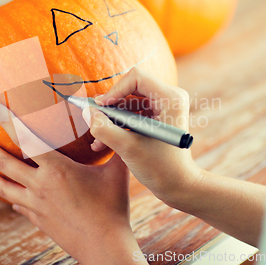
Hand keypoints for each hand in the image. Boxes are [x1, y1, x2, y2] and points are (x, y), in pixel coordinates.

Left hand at [0, 102, 146, 264]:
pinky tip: (10, 201)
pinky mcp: (39, 220)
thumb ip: (117, 147)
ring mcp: (36, 205)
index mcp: (57, 170)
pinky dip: (12, 199)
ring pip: (4, 187)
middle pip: (5, 163)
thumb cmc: (113, 208)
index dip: (10, 121)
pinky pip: (19, 206)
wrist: (103, 246)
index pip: (28, 139)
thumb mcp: (117, 173)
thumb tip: (121, 127)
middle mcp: (40, 186)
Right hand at [86, 67, 202, 208]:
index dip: (114, 90)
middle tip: (93, 121)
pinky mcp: (155, 118)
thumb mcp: (128, 149)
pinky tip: (102, 143)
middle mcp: (168, 98)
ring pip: (126, 102)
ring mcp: (162, 107)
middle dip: (109, 107)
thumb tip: (87, 112)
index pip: (135, 78)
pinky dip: (116, 126)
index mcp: (170, 98)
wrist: (179, 187)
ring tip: (96, 139)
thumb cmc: (161, 169)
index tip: (99, 108)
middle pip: (129, 88)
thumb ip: (104, 129)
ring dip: (109, 119)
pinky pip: (130, 114)